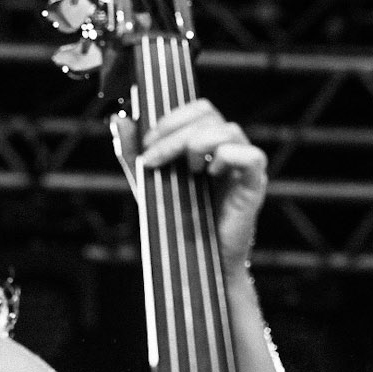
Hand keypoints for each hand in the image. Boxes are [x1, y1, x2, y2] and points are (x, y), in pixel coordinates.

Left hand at [115, 101, 266, 277]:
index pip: (199, 109)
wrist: (193, 262)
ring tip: (187, 171)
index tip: (147, 142)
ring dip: (198, 143)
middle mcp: (227, 149)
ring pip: (229, 130)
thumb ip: (134, 153)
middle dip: (175, 132)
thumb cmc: (176, 221)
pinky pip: (251, 156)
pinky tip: (211, 174)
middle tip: (154, 157)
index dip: (172, 117)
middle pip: (210, 114)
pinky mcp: (254, 186)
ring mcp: (242, 166)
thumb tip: (118, 119)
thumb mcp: (148, 182)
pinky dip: (229, 157)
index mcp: (207, 143)